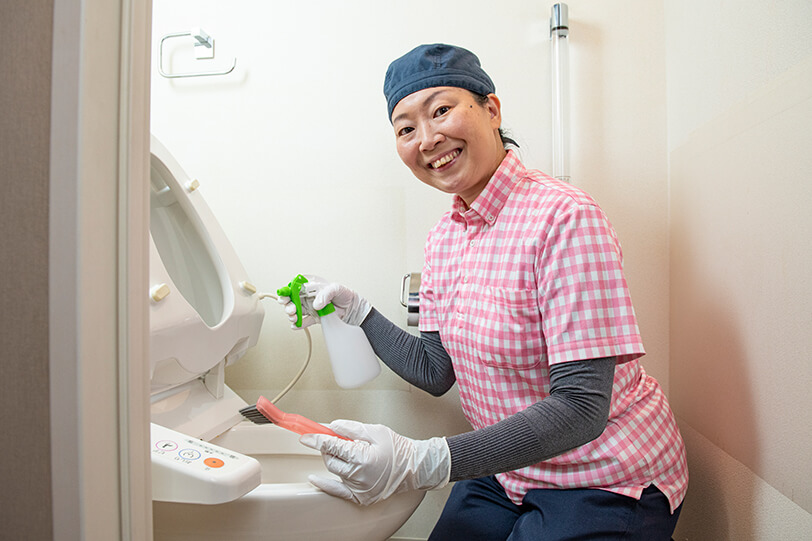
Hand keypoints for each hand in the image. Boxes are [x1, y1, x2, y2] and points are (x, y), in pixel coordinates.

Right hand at [278, 277, 371, 327]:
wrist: (352, 308)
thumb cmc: (344, 294)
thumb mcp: (336, 288)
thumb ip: (325, 294)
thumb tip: (316, 304)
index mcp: (311, 287)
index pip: (294, 288)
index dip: (286, 291)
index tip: (285, 296)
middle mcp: (308, 297)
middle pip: (291, 301)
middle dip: (287, 305)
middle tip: (291, 309)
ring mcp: (310, 308)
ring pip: (295, 311)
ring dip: (291, 315)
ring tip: (294, 317)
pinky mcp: (314, 318)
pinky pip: (303, 322)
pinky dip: (298, 324)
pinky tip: (296, 325)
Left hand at [299, 420, 449, 505]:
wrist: (413, 467)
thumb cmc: (398, 449)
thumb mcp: (374, 431)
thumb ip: (350, 428)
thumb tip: (331, 426)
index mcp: (362, 458)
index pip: (332, 446)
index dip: (316, 438)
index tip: (305, 435)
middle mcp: (359, 476)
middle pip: (330, 459)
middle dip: (329, 448)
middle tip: (336, 440)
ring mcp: (359, 489)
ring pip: (334, 471)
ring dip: (335, 460)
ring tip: (351, 453)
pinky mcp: (360, 497)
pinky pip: (336, 491)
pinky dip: (324, 484)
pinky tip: (315, 479)